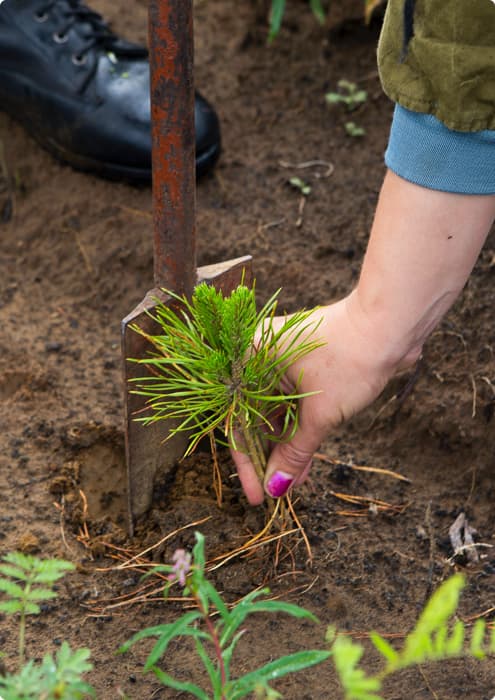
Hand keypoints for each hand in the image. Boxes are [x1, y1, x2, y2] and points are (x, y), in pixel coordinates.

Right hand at [230, 292, 410, 504]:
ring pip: (274, 413)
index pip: (238, 421)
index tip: (256, 495)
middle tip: (275, 492)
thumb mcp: (319, 414)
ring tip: (294, 482)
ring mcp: (280, 360)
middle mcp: (258, 357)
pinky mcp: (302, 365)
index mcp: (248, 358)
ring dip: (284, 447)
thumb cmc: (349, 360)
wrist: (390, 324)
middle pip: (254, 418)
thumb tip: (277, 487)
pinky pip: (290, 404)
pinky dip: (297, 430)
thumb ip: (294, 453)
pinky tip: (303, 461)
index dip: (247, 464)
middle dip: (268, 458)